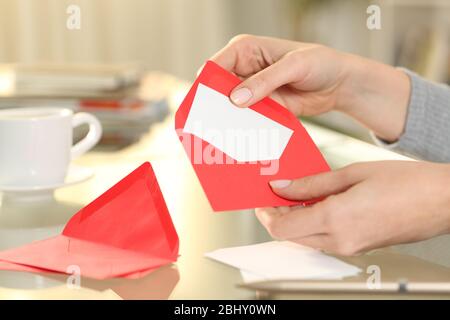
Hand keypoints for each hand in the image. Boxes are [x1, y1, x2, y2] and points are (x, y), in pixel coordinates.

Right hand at [210, 34, 410, 141]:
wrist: (338, 83)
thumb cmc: (320, 63)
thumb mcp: (294, 66)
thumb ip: (264, 81)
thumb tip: (235, 98)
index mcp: (245, 49)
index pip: (215, 66)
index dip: (205, 85)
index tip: (201, 107)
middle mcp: (243, 69)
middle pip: (217, 88)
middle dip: (212, 106)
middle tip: (206, 126)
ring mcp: (250, 90)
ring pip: (229, 106)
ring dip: (225, 120)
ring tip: (220, 138)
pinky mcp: (260, 107)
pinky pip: (245, 118)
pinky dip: (242, 128)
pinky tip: (239, 140)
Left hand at [255, 161, 449, 255]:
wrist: (444, 200)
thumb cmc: (407, 183)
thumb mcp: (352, 174)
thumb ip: (312, 184)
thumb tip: (283, 187)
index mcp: (337, 220)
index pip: (283, 229)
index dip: (266, 215)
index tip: (263, 200)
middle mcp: (341, 240)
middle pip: (292, 236)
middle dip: (279, 216)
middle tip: (278, 193)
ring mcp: (351, 247)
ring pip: (307, 238)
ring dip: (296, 219)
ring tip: (298, 193)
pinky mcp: (359, 247)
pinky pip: (325, 238)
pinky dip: (314, 222)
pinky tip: (319, 201)